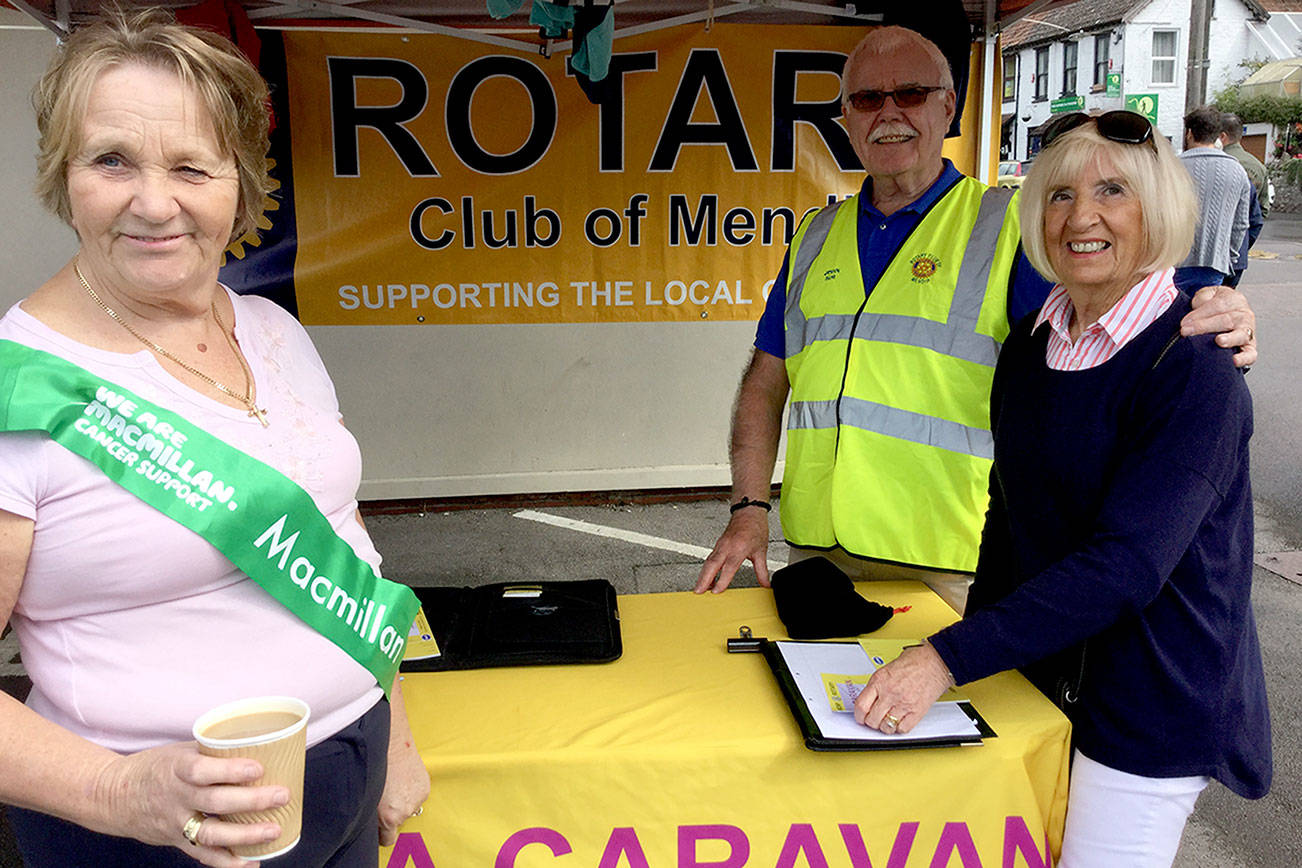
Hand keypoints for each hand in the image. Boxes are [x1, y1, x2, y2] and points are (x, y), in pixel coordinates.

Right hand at [94, 742, 287, 866]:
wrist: (115, 795)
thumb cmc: (157, 767)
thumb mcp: (180, 751)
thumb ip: (213, 751)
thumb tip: (260, 742)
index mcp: (176, 769)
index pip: (202, 771)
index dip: (230, 770)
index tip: (258, 767)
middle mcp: (176, 797)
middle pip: (215, 802)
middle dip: (251, 801)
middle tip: (281, 795)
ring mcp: (176, 823)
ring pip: (211, 834)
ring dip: (245, 835)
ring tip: (274, 829)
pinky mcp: (177, 841)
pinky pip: (203, 855)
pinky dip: (228, 863)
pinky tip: (252, 862)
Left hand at [377, 735, 429, 846]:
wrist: (390, 745)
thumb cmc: (373, 768)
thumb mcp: (366, 797)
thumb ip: (370, 816)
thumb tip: (368, 824)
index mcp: (389, 817)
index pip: (388, 840)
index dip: (381, 834)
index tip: (377, 827)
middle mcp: (405, 811)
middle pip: (397, 822)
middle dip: (390, 813)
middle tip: (383, 798)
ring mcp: (417, 800)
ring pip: (407, 809)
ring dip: (401, 801)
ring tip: (393, 786)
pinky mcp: (425, 789)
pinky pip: (416, 797)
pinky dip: (410, 792)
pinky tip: (402, 780)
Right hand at [694, 507, 770, 593]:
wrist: (749, 510)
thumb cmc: (755, 527)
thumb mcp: (761, 551)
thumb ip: (762, 570)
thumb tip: (765, 584)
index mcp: (739, 548)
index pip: (728, 568)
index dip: (721, 581)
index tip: (716, 592)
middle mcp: (727, 546)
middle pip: (712, 565)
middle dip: (704, 580)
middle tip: (698, 591)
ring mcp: (721, 544)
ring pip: (708, 562)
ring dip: (702, 575)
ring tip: (699, 588)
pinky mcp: (718, 544)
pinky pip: (710, 558)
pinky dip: (706, 569)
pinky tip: (706, 577)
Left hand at [853, 644, 953, 733]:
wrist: (936, 661)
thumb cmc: (915, 661)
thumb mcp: (887, 669)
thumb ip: (877, 685)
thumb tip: (868, 699)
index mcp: (879, 681)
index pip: (860, 706)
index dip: (858, 716)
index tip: (860, 717)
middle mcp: (890, 693)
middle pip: (872, 719)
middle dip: (871, 722)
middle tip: (874, 720)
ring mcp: (903, 703)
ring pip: (886, 727)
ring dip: (885, 727)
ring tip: (887, 721)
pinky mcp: (917, 711)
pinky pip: (903, 729)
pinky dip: (900, 728)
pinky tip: (900, 721)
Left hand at [1181, 285, 1256, 367]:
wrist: (1230, 310)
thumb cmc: (1216, 305)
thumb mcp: (1208, 294)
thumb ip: (1202, 298)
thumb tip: (1195, 308)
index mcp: (1234, 300)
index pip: (1218, 306)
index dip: (1200, 314)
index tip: (1184, 323)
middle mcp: (1243, 315)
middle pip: (1226, 320)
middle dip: (1204, 326)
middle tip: (1186, 332)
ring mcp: (1247, 332)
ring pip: (1241, 335)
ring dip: (1229, 339)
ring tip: (1218, 341)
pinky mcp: (1249, 347)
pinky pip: (1250, 354)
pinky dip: (1244, 358)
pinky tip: (1234, 360)